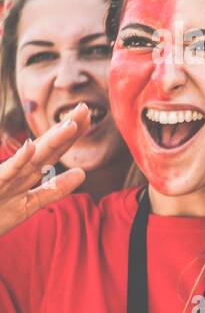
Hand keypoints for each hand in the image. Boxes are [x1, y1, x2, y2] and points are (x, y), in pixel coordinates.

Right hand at [0, 105, 89, 236]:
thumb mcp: (30, 204)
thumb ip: (54, 189)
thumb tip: (82, 173)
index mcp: (27, 174)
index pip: (53, 151)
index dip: (71, 135)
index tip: (88, 117)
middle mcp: (18, 173)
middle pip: (47, 149)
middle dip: (66, 129)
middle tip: (84, 108)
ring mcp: (6, 180)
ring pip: (32, 158)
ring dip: (51, 142)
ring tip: (70, 125)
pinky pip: (7, 174)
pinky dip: (18, 161)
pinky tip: (30, 146)